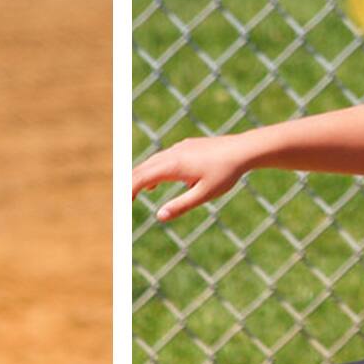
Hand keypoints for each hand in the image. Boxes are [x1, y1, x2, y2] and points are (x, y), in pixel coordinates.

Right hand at [132, 133, 255, 221]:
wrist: (243, 149)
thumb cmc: (225, 173)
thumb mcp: (204, 195)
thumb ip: (181, 206)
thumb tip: (159, 216)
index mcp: (173, 166)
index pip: (142, 178)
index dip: (128, 191)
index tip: (121, 206)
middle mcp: (172, 154)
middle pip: (142, 169)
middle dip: (128, 185)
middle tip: (120, 203)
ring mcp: (178, 149)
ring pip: (151, 163)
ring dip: (140, 178)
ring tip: (131, 196)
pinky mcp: (185, 147)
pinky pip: (162, 159)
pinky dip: (152, 172)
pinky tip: (155, 184)